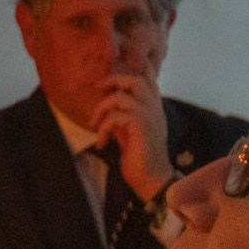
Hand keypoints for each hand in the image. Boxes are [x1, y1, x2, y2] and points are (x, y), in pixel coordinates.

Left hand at [90, 71, 174, 200]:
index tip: (116, 68)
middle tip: (97, 88)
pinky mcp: (142, 128)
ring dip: (102, 109)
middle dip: (113, 80)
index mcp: (154, 108)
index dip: (135, 68)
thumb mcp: (130, 131)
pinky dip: (103, 129)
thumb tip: (108, 102)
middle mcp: (155, 110)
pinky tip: (101, 143)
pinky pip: (116, 117)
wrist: (151, 180)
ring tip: (94, 125)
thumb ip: (125, 114)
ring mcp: (150, 118)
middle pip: (136, 80)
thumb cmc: (139, 157)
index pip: (149, 79)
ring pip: (122, 97)